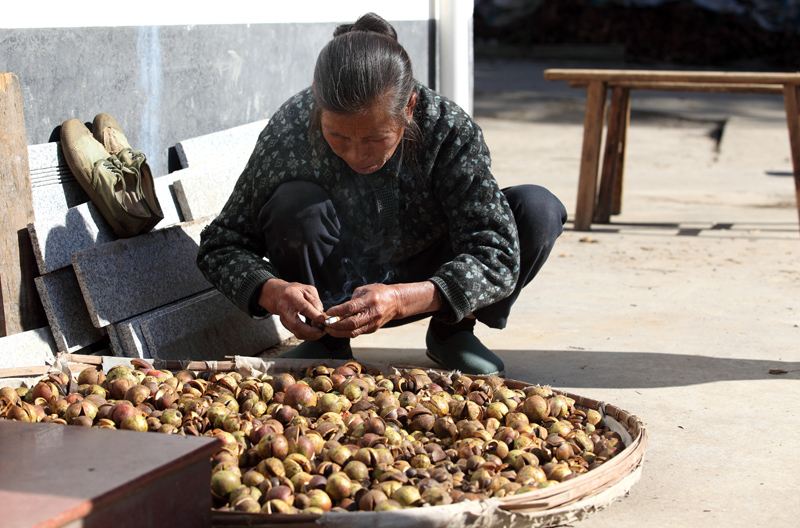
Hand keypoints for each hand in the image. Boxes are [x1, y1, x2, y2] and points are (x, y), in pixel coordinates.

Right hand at [258, 279, 325, 339]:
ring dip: (309, 335)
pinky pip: (296, 333)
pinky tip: (314, 333)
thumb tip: (321, 314)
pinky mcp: (284, 323)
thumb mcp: (307, 290)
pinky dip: (306, 335)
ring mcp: (283, 317)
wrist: (277, 294)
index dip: (314, 315)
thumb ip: (315, 301)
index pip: (303, 307)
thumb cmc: (295, 290)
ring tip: (320, 333)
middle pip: (296, 324)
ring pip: (296, 331)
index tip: (323, 320)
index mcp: (291, 295)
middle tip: (321, 332)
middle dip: (310, 331)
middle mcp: (285, 307)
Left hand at [324, 281, 442, 337]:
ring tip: (328, 329)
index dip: (337, 312)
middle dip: (335, 325)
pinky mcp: (372, 329)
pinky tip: (337, 330)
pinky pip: (356, 333)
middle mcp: (373, 313)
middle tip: (325, 324)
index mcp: (370, 300)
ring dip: (338, 332)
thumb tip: (338, 311)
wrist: (396, 302)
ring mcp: (373, 323)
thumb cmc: (378, 293)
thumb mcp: (365, 289)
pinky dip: (345, 333)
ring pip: (353, 331)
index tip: (327, 312)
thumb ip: (351, 300)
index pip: (351, 308)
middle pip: (351, 323)